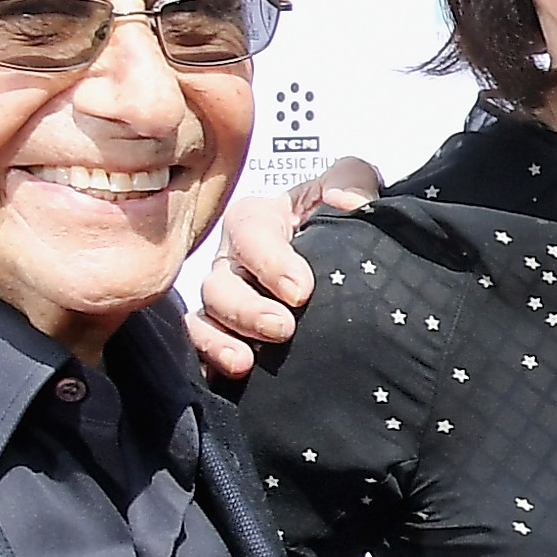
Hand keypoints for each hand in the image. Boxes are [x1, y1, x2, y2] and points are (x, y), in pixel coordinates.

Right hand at [182, 165, 380, 379]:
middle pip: (219, 282)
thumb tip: (346, 201)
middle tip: (283, 329)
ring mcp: (226, 299)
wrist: (352, 265)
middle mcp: (234, 260)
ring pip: (207, 316)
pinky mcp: (227, 332)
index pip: (249, 232)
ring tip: (246, 362)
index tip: (302, 290)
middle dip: (246, 309)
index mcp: (258, 220)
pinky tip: (231, 374)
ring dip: (223, 338)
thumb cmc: (341, 219)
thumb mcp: (352, 187)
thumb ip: (353, 181)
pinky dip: (210, 358)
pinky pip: (203, 345)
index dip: (270, 261)